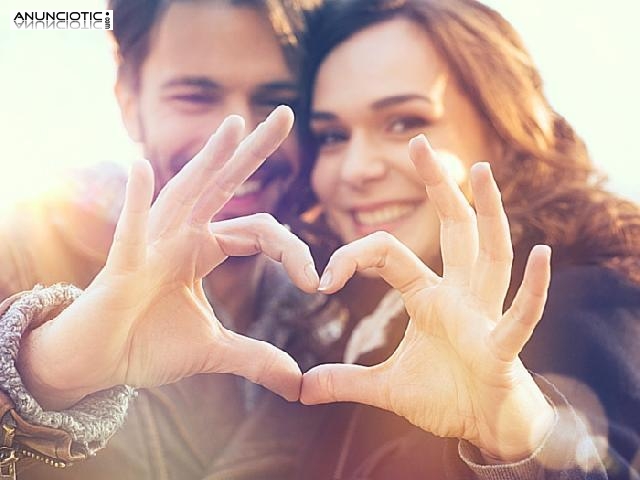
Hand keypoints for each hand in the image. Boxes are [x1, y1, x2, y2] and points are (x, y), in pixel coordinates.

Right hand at [18, 106, 317, 408]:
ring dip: (208, 159)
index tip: (316, 283)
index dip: (292, 252)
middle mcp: (181, 234)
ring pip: (185, 192)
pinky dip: (136, 200)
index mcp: (204, 248)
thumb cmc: (148, 344)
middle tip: (286, 114)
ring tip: (234, 126)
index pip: (259, 231)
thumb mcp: (213, 350)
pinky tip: (141, 167)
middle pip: (224, 185)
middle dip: (255, 152)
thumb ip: (255, 358)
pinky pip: (131, 228)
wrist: (100, 363)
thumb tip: (297, 381)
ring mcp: (152, 243)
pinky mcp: (124, 264)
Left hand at [301, 135, 554, 461]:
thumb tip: (302, 389)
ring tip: (480, 170)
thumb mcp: (387, 388)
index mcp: (429, 297)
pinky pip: (520, 314)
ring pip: (490, 254)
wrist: (487, 430)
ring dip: (488, 213)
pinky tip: (541, 254)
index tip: (324, 278)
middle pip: (453, 230)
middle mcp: (460, 295)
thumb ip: (346, 382)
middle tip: (420, 142)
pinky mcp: (502, 347)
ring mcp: (484, 316)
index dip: (354, 256)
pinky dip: (533, 288)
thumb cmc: (447, 397)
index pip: (389, 254)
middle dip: (438, 187)